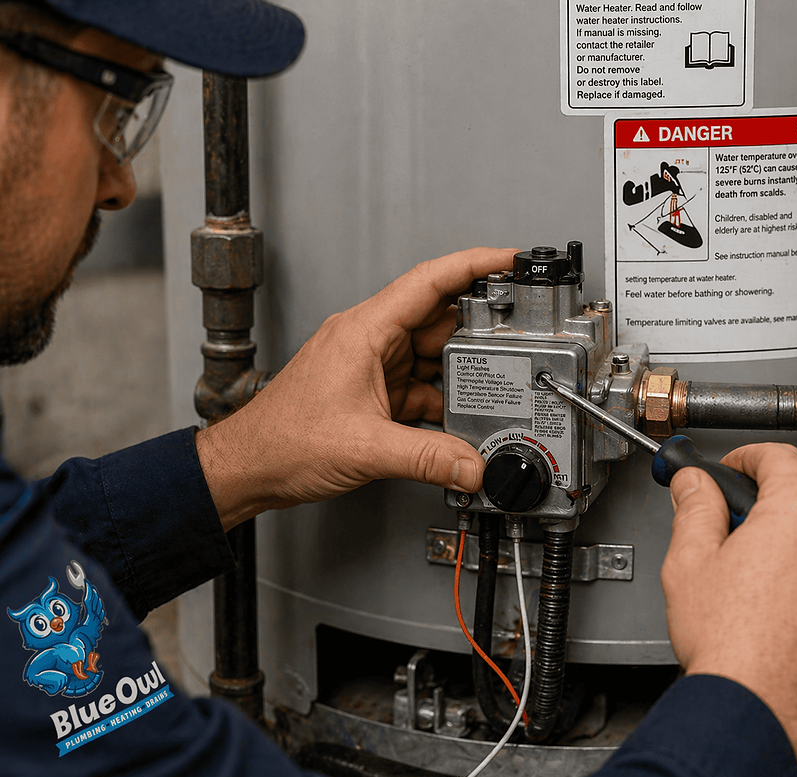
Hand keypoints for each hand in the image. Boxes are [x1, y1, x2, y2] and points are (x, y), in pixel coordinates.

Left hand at [196, 246, 516, 529]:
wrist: (249, 466)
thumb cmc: (282, 440)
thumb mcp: (366, 448)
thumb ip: (428, 458)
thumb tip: (472, 465)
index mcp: (364, 330)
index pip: (429, 281)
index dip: (474, 265)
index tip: (509, 260)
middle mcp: (368, 340)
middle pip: (437, 319)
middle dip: (477, 329)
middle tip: (516, 339)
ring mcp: (371, 365)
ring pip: (430, 354)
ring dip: (459, 369)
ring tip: (492, 384)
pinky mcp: (372, 391)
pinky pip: (419, 384)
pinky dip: (441, 397)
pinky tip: (457, 415)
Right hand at [661, 443, 796, 764]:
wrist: (756, 707)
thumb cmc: (729, 641)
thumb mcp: (689, 558)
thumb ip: (695, 506)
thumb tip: (694, 484)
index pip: (777, 457)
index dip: (744, 458)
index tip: (729, 470)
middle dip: (763, 507)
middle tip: (726, 529)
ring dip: (788, 544)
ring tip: (746, 579)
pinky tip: (771, 606)